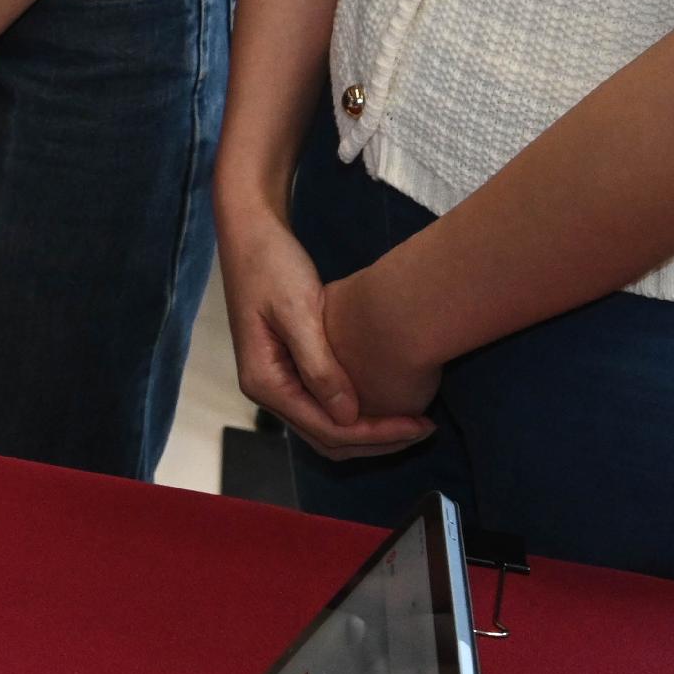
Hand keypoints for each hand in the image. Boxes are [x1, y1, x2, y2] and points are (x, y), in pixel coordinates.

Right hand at [220, 195, 429, 456]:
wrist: (251, 233)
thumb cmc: (271, 265)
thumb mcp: (298, 312)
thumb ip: (320, 367)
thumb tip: (348, 417)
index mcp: (265, 382)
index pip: (327, 429)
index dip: (376, 433)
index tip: (418, 425)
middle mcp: (267, 390)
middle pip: (328, 438)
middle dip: (377, 440)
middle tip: (423, 428)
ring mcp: (277, 381)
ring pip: (327, 426)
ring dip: (368, 430)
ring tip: (411, 421)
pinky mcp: (288, 368)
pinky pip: (324, 405)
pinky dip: (356, 411)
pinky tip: (384, 399)